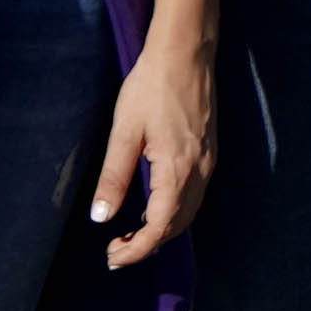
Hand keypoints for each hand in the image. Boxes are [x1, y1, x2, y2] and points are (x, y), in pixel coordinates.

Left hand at [91, 38, 215, 267]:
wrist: (186, 53)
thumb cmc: (151, 86)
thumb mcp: (124, 131)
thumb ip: (114, 177)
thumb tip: (101, 217)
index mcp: (178, 169)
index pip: (160, 226)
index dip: (137, 249)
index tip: (112, 257)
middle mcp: (200, 171)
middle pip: (178, 225)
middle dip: (148, 245)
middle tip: (115, 252)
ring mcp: (208, 162)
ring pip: (189, 212)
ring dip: (162, 230)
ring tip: (131, 235)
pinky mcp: (209, 152)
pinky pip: (195, 195)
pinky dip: (174, 212)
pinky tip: (153, 207)